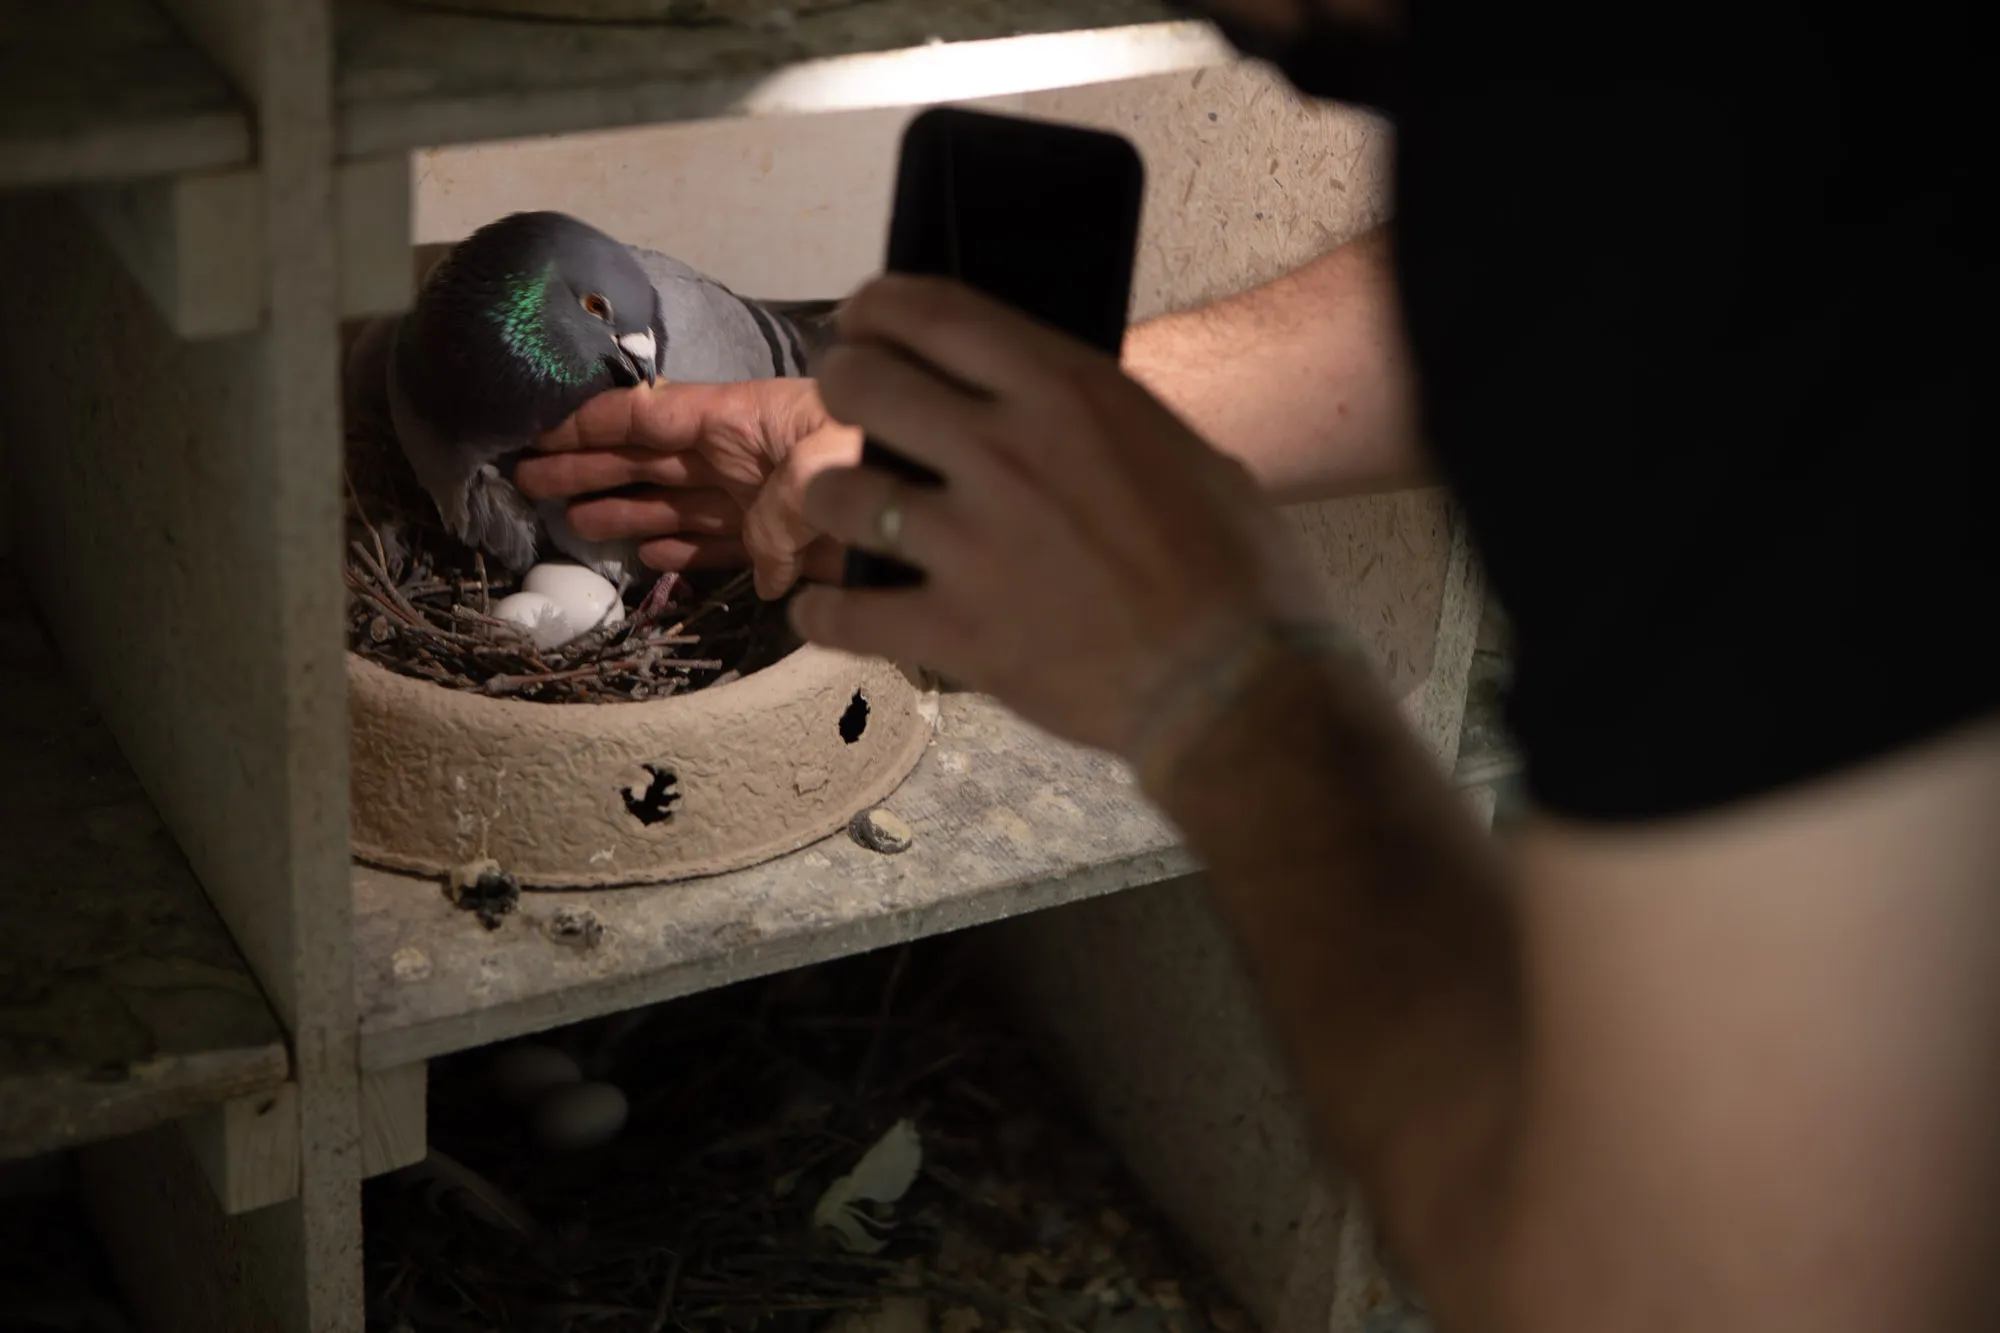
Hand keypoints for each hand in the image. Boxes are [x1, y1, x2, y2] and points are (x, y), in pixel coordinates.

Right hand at [518, 378, 861, 596]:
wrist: (961, 482)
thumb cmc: (892, 449)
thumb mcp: (834, 462)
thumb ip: (782, 513)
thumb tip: (770, 576)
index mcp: (741, 418)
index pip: (647, 416)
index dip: (589, 423)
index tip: (534, 430)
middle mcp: (741, 454)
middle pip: (647, 460)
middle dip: (588, 467)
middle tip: (526, 481)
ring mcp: (759, 497)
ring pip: (674, 504)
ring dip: (623, 511)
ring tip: (571, 521)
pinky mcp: (785, 540)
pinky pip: (718, 545)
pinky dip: (680, 552)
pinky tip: (643, 556)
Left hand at [794, 274, 1331, 759]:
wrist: (1236, 684)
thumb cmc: (1236, 568)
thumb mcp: (1177, 450)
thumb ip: (1096, 421)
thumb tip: (1054, 410)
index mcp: (1063, 391)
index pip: (931, 312)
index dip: (876, 306)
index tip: (862, 319)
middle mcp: (1001, 452)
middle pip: (862, 382)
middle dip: (842, 385)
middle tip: (847, 406)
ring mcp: (969, 543)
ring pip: (837, 493)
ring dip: (830, 499)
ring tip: (846, 511)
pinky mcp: (953, 630)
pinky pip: (844, 612)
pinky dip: (822, 613)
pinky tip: (824, 612)